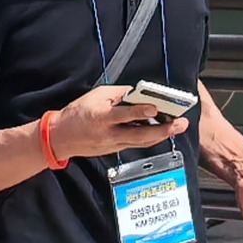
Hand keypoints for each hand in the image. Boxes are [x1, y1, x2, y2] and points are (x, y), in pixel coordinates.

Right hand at [50, 83, 184, 163]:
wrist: (61, 137)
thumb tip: (138, 92)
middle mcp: (110, 134)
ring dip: (161, 135)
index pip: (125, 115)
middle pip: (140, 135)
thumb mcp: (96, 96)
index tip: (155, 109)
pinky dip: (150, 138)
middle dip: (163, 130)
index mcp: (102, 117)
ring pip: (141, 142)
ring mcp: (113, 144)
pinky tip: (162, 132)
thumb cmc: (78, 113)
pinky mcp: (115, 149)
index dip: (141, 112)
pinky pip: (136, 144)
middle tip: (180, 124)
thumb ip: (118, 94)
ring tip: (177, 128)